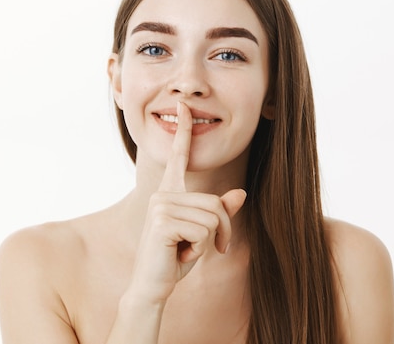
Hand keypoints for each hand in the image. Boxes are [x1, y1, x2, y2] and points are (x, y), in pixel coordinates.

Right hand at [128, 102, 246, 303]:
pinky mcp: (163, 220)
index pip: (179, 157)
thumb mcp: (203, 235)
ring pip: (214, 218)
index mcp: (170, 192)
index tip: (185, 108)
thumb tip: (241, 193)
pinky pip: (205, 231)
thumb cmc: (175, 259)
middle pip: (217, 202)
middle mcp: (163, 194)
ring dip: (210, 243)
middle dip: (221, 231)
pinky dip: (201, 250)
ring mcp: (161, 205)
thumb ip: (220, 212)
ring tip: (187, 251)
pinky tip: (180, 255)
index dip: (184, 132)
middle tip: (206, 249)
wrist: (152, 286)